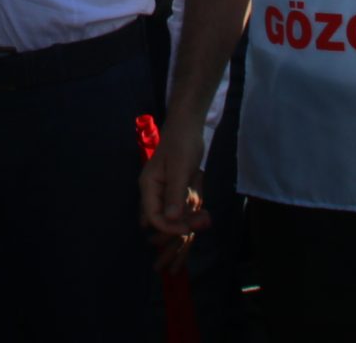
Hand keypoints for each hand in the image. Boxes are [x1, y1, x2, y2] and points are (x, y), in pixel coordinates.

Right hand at [137, 123, 210, 241]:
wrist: (188, 125)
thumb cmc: (182, 143)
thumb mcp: (180, 169)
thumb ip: (174, 194)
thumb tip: (170, 219)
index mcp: (149, 186)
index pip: (153, 216)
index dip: (169, 227)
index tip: (188, 229)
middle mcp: (154, 192)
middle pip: (162, 219)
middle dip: (181, 225)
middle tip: (201, 221)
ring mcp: (165, 191)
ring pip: (174, 216)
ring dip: (189, 220)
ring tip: (206, 217)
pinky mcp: (175, 189)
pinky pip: (182, 208)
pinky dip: (192, 211)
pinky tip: (204, 210)